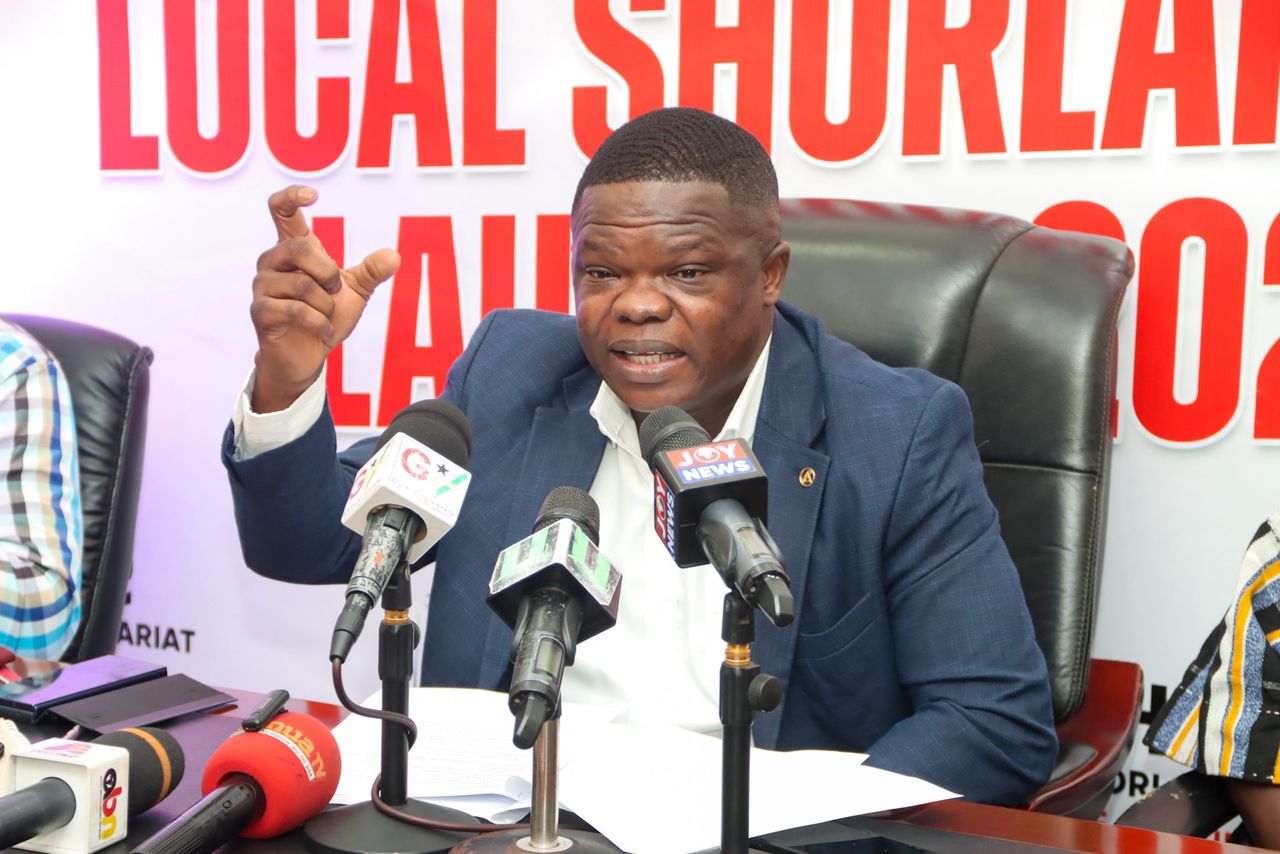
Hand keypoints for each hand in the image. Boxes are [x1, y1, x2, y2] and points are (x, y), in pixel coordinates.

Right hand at [249, 186, 399, 412]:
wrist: (308, 356)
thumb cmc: (325, 316)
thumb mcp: (354, 292)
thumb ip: (371, 272)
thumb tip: (394, 256)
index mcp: (292, 250)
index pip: (281, 211)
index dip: (292, 197)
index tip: (314, 196)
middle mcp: (271, 262)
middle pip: (299, 249)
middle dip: (328, 273)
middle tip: (334, 291)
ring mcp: (262, 287)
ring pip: (302, 284)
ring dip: (326, 305)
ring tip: (325, 315)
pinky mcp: (260, 312)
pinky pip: (296, 311)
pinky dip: (319, 323)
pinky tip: (323, 330)